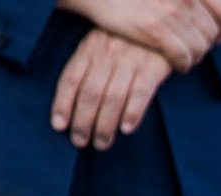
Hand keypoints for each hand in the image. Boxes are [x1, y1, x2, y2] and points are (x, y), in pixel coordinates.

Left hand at [52, 30, 170, 150]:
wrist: (162, 27)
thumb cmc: (127, 42)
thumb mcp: (102, 44)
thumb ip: (88, 66)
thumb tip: (72, 102)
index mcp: (90, 48)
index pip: (70, 78)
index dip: (63, 104)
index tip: (59, 126)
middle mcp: (107, 54)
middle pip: (90, 93)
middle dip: (83, 121)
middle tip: (80, 141)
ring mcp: (131, 60)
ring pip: (113, 97)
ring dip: (105, 125)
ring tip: (102, 143)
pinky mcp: (153, 67)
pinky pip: (141, 93)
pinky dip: (132, 113)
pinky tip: (126, 129)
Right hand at [56, 0, 220, 72]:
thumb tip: (213, 14)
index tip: (219, 35)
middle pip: (212, 32)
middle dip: (207, 45)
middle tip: (197, 50)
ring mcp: (170, 10)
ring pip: (200, 47)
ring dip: (195, 57)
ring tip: (186, 58)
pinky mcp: (155, 28)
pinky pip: (183, 56)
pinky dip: (184, 65)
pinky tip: (178, 66)